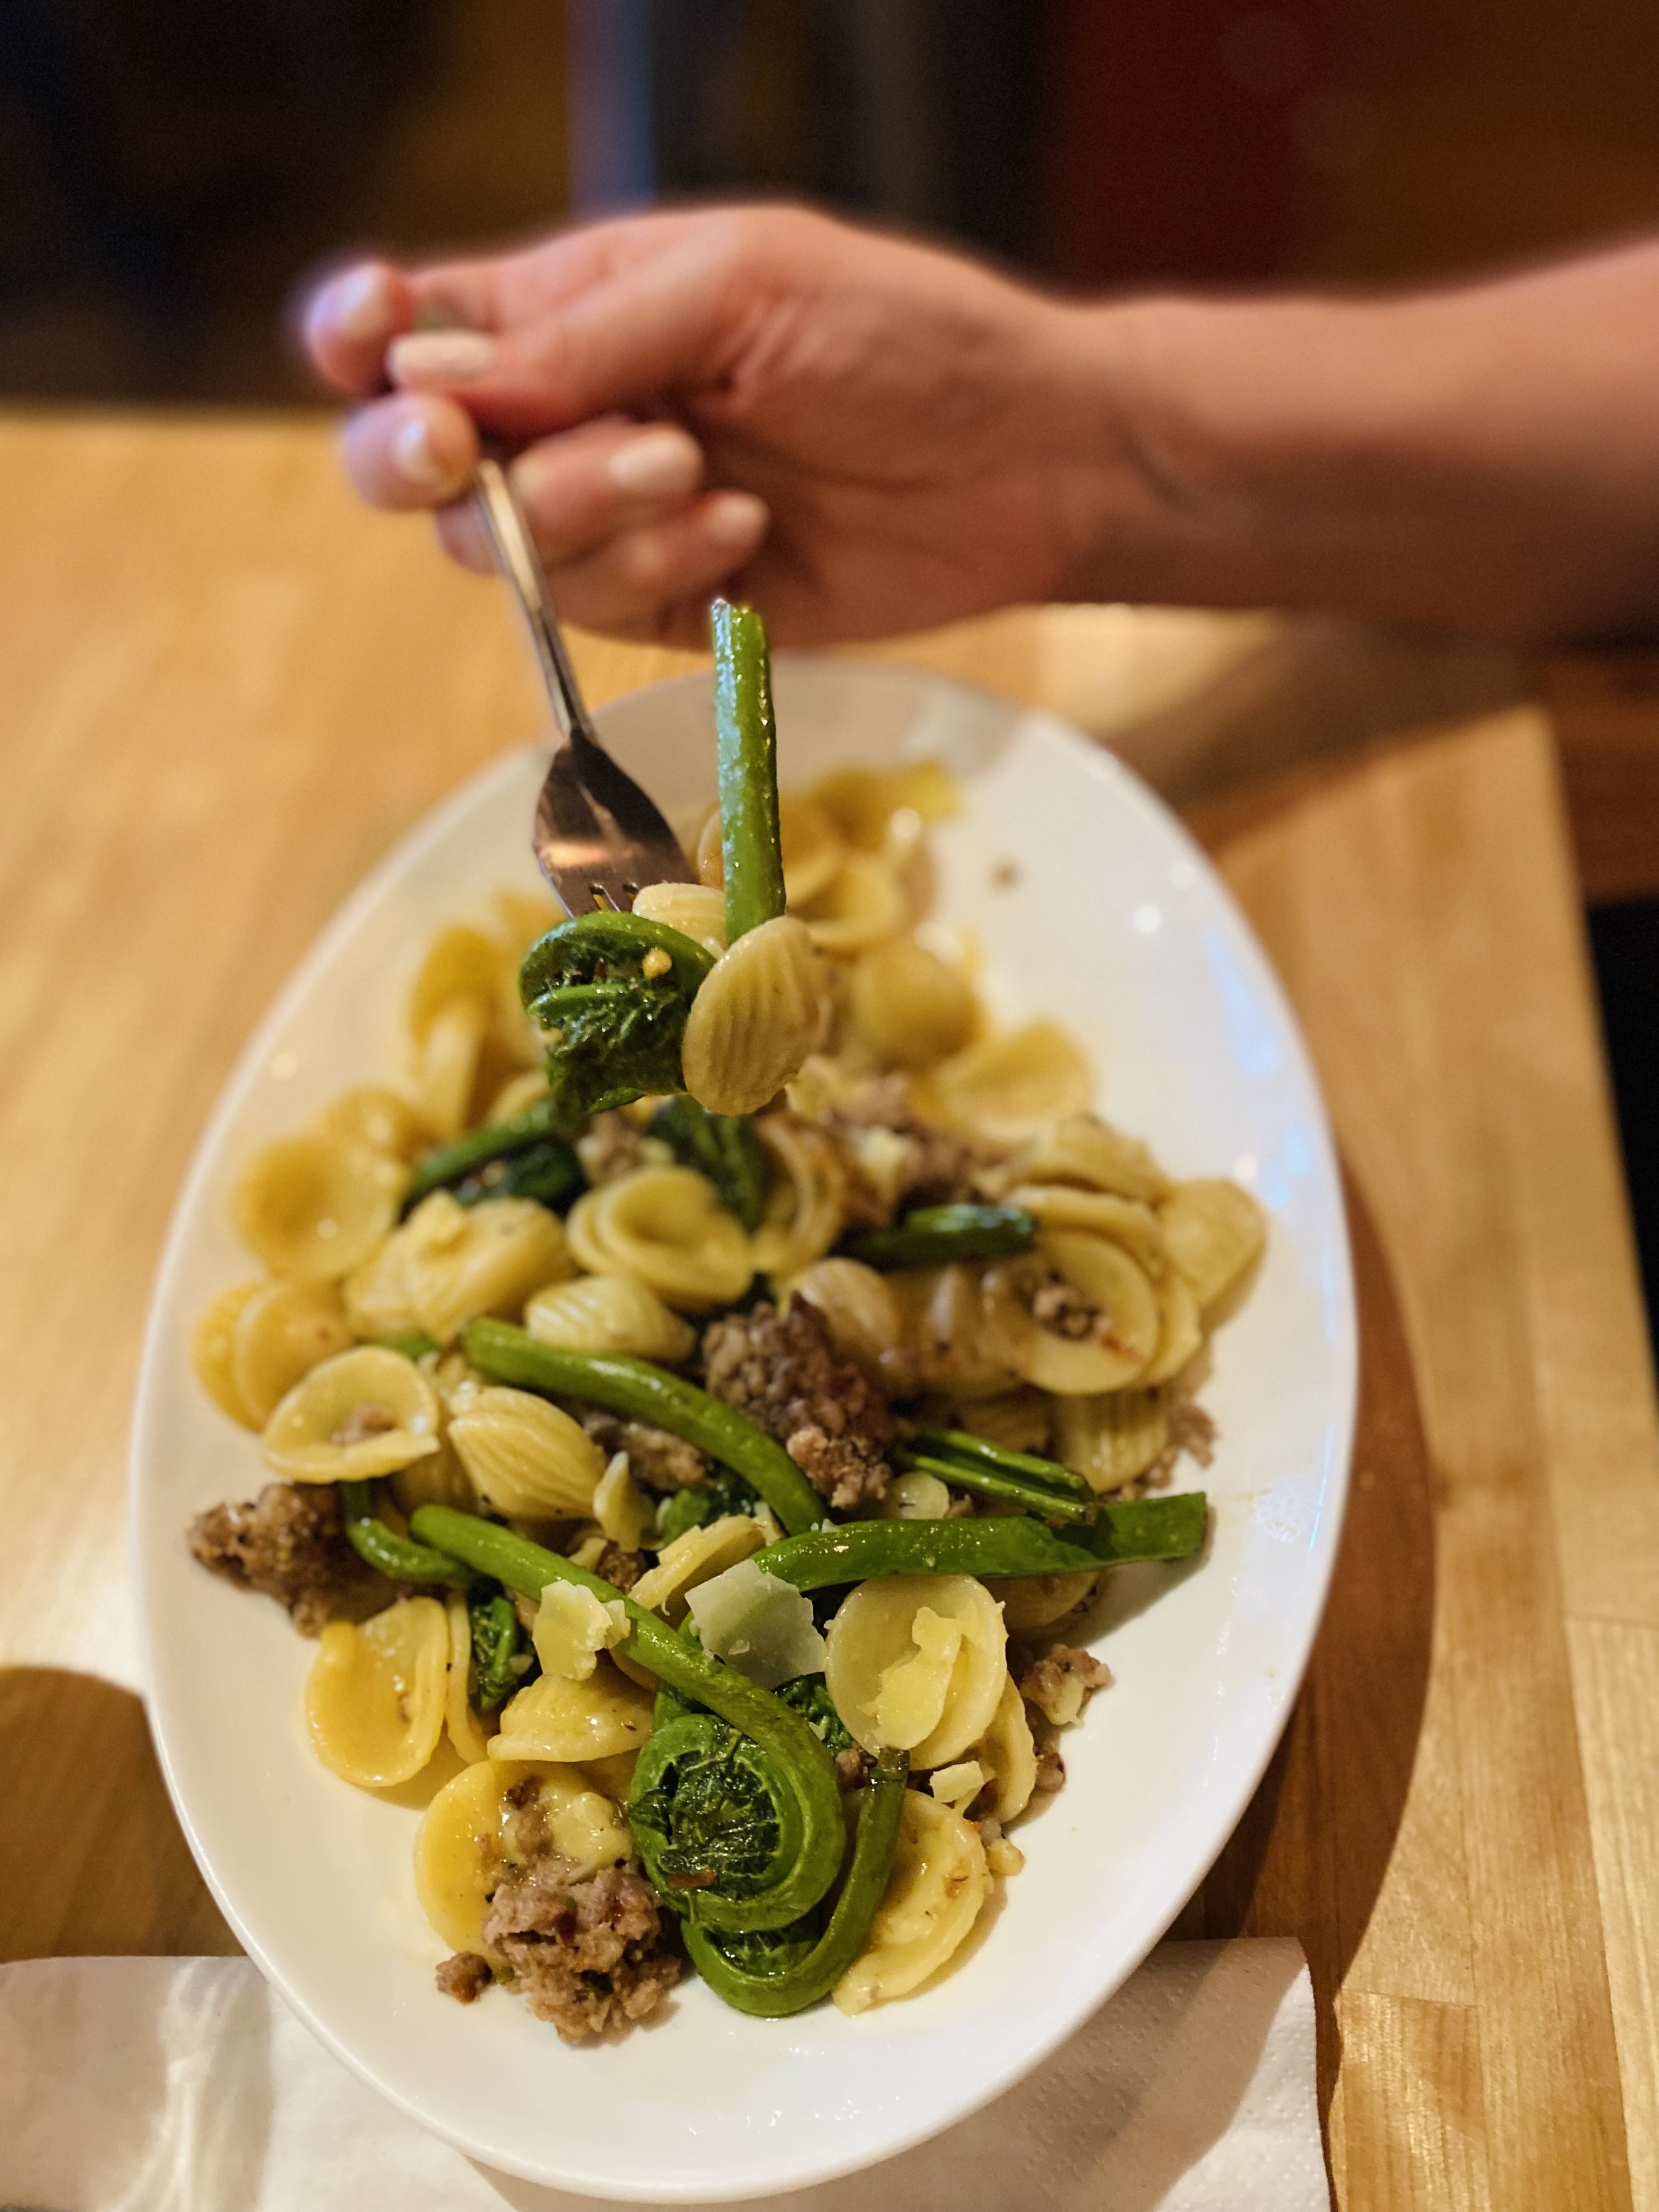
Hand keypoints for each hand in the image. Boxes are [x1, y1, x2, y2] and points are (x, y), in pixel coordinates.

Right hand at [302, 207, 1142, 646]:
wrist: (1021, 462)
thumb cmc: (899, 336)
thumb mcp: (739, 287)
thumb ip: (584, 337)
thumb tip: (436, 377)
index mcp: (568, 308)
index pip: (412, 325)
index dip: (359, 335)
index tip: (369, 342)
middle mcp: (567, 415)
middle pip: (410, 460)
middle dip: (418, 459)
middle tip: (458, 454)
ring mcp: (610, 519)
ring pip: (498, 549)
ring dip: (580, 511)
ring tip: (701, 471)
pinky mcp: (664, 604)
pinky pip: (594, 607)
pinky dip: (659, 565)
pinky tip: (745, 529)